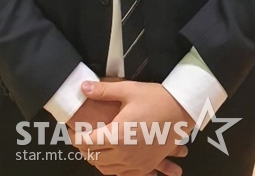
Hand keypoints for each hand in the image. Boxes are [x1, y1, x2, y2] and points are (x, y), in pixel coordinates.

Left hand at [76, 80, 192, 175]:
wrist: (182, 111)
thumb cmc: (157, 99)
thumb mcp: (128, 90)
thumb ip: (104, 90)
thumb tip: (84, 87)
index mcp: (118, 134)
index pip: (87, 142)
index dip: (75, 136)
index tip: (72, 129)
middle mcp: (125, 153)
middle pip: (94, 157)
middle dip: (83, 148)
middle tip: (79, 136)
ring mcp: (136, 163)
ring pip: (106, 169)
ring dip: (96, 159)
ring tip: (92, 147)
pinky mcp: (146, 166)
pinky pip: (123, 174)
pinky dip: (112, 169)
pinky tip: (111, 160)